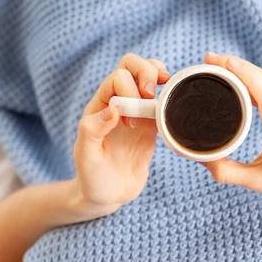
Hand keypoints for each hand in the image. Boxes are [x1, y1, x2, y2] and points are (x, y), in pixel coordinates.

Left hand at [73, 54, 169, 214]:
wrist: (108, 195)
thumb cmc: (92, 177)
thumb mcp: (86, 157)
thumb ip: (93, 131)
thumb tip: (113, 108)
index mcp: (100, 105)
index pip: (118, 77)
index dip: (129, 90)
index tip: (130, 123)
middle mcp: (119, 103)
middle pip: (133, 65)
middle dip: (146, 72)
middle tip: (151, 97)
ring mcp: (137, 112)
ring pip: (150, 77)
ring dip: (160, 77)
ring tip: (168, 94)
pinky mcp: (152, 125)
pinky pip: (164, 101)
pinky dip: (172, 97)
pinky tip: (175, 110)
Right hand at [203, 53, 261, 216]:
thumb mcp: (257, 182)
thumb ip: (227, 172)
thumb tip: (200, 158)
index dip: (244, 73)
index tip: (221, 62)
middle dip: (236, 65)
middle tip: (209, 59)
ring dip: (245, 69)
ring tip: (218, 65)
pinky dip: (254, 78)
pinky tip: (238, 79)